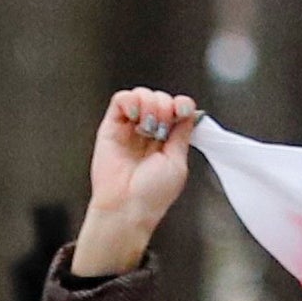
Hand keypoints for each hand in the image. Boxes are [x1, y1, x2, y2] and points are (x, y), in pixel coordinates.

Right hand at [74, 88, 200, 277]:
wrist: (127, 206)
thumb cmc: (152, 194)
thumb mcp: (177, 163)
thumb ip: (182, 135)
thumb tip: (189, 114)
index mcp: (168, 140)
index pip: (178, 109)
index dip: (182, 104)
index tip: (182, 111)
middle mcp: (150, 131)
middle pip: (161, 98)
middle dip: (165, 107)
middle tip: (161, 129)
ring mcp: (130, 127)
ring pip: (141, 94)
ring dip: (149, 105)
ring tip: (147, 127)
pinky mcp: (111, 125)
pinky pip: (121, 99)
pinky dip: (130, 101)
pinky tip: (134, 117)